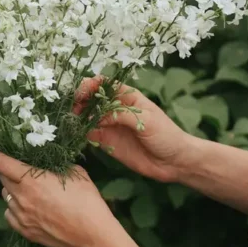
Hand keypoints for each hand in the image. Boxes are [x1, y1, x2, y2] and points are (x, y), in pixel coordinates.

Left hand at [0, 153, 120, 246]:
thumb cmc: (87, 200)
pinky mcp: (25, 232)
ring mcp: (21, 216)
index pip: (0, 163)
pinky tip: (27, 207)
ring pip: (5, 196)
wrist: (94, 235)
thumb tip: (48, 164)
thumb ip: (55, 166)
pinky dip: (14, 208)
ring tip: (28, 189)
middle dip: (7, 170)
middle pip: (2, 178)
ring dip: (12, 190)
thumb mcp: (75, 172)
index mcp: (31, 180)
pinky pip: (10, 214)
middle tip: (19, 168)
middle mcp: (21, 198)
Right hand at [75, 76, 192, 183]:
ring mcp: (111, 126)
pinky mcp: (108, 142)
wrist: (175, 162)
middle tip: (74, 108)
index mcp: (128, 97)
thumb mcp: (147, 120)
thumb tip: (96, 116)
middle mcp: (116, 109)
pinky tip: (76, 134)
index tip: (82, 91)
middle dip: (81, 100)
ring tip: (72, 121)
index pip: (106, 84)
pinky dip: (80, 133)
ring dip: (78, 117)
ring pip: (88, 116)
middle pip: (93, 99)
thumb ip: (122, 115)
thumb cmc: (166, 135)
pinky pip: (90, 135)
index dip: (92, 84)